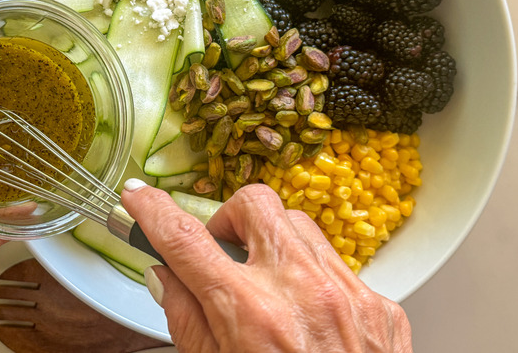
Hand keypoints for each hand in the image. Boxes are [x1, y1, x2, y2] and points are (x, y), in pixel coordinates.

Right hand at [121, 181, 411, 352]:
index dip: (152, 211)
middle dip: (228, 219)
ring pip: (299, 225)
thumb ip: (187, 320)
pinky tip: (306, 313)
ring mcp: (347, 293)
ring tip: (266, 282)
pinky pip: (337, 264)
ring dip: (272, 243)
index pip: (186, 240)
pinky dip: (311, 277)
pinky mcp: (378, 305)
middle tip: (222, 252)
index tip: (138, 197)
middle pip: (254, 204)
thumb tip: (165, 277)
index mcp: (250, 314)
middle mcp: (301, 291)